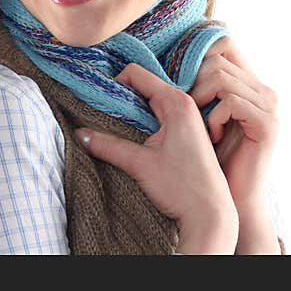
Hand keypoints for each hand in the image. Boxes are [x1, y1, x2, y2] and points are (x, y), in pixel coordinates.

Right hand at [74, 62, 236, 247]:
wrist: (212, 216)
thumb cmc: (184, 188)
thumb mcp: (139, 164)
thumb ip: (107, 145)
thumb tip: (79, 135)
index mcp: (177, 102)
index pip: (137, 73)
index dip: (114, 82)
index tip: (99, 99)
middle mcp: (185, 104)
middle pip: (143, 85)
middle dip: (120, 96)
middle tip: (100, 111)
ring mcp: (188, 118)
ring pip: (150, 101)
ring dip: (131, 110)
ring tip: (113, 124)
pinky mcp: (187, 133)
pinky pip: (158, 115)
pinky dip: (142, 120)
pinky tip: (132, 136)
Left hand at [189, 36, 278, 207]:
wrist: (230, 198)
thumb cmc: (209, 157)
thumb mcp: (199, 114)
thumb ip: (196, 87)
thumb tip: (162, 59)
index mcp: (247, 83)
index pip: (224, 42)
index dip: (197, 51)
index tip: (178, 76)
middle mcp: (262, 90)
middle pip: (216, 59)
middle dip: (193, 82)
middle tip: (189, 110)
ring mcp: (269, 106)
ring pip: (221, 77)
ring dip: (201, 99)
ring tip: (201, 124)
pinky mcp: (267, 124)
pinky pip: (232, 101)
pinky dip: (215, 117)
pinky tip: (214, 136)